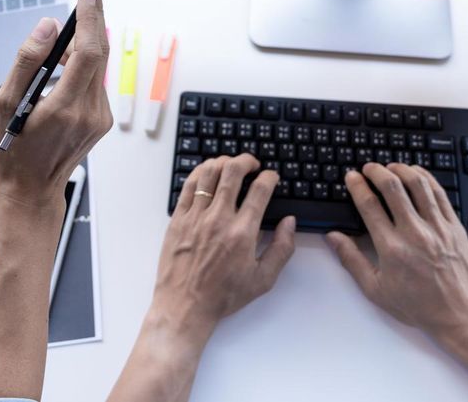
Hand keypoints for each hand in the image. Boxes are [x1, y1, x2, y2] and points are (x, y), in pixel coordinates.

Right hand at [0, 0, 111, 208]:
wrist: (31, 189)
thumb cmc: (12, 148)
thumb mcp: (5, 103)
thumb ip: (27, 61)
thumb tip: (49, 26)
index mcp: (65, 108)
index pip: (88, 52)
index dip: (90, 18)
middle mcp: (90, 112)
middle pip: (100, 53)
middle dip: (95, 19)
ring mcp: (100, 117)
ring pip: (99, 66)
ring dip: (85, 44)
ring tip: (62, 37)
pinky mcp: (102, 119)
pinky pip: (96, 80)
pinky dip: (84, 64)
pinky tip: (65, 63)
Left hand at [151, 154, 294, 340]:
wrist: (185, 306)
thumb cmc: (223, 295)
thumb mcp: (263, 279)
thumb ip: (282, 249)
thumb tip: (289, 222)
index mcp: (242, 233)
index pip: (260, 190)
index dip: (269, 177)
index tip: (272, 177)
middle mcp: (219, 219)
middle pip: (233, 172)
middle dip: (246, 161)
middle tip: (252, 163)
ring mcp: (195, 217)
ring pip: (209, 173)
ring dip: (223, 162)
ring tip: (230, 164)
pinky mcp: (178, 219)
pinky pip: (188, 186)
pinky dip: (200, 173)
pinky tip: (208, 173)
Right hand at [326, 163, 467, 347]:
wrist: (460, 314)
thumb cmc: (418, 306)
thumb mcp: (376, 290)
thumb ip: (352, 260)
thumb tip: (333, 237)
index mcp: (392, 248)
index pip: (370, 205)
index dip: (357, 186)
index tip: (351, 177)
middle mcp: (414, 233)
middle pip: (393, 187)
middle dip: (377, 171)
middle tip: (369, 167)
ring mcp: (437, 227)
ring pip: (418, 184)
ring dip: (402, 169)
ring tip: (391, 166)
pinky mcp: (455, 226)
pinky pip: (439, 193)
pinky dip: (426, 178)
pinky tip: (417, 174)